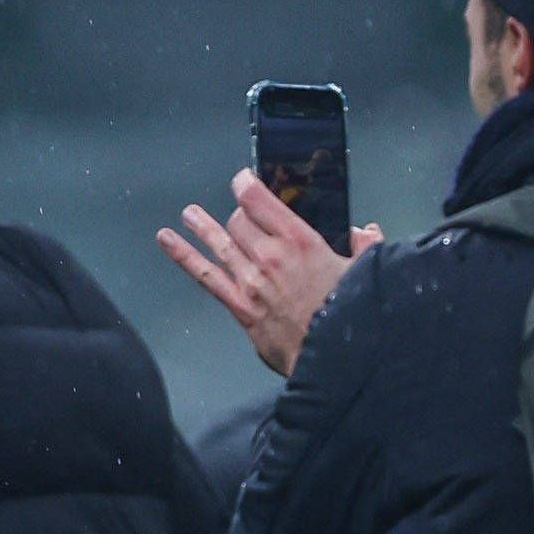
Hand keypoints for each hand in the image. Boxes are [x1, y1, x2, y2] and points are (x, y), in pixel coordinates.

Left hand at [158, 168, 378, 377]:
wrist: (336, 353)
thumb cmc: (351, 312)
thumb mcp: (365, 270)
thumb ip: (364, 247)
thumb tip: (365, 232)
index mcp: (301, 241)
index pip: (263, 203)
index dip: (248, 187)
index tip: (242, 180)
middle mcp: (270, 255)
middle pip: (240, 223)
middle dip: (240, 217)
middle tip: (240, 217)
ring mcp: (250, 281)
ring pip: (220, 244)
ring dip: (203, 227)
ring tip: (189, 214)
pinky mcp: (239, 305)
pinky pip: (205, 275)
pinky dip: (184, 256)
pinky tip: (168, 241)